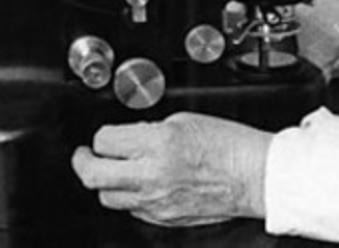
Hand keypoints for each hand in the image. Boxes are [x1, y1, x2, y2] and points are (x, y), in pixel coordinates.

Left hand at [71, 112, 273, 227]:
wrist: (254, 175)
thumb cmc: (229, 146)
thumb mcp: (185, 121)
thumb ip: (150, 130)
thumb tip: (130, 138)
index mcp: (159, 144)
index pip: (104, 141)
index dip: (101, 136)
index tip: (103, 136)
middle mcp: (153, 175)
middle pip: (94, 175)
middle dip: (84, 162)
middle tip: (85, 156)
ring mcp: (157, 201)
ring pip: (109, 197)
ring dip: (106, 182)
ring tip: (113, 171)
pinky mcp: (164, 217)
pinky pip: (132, 209)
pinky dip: (130, 196)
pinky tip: (140, 184)